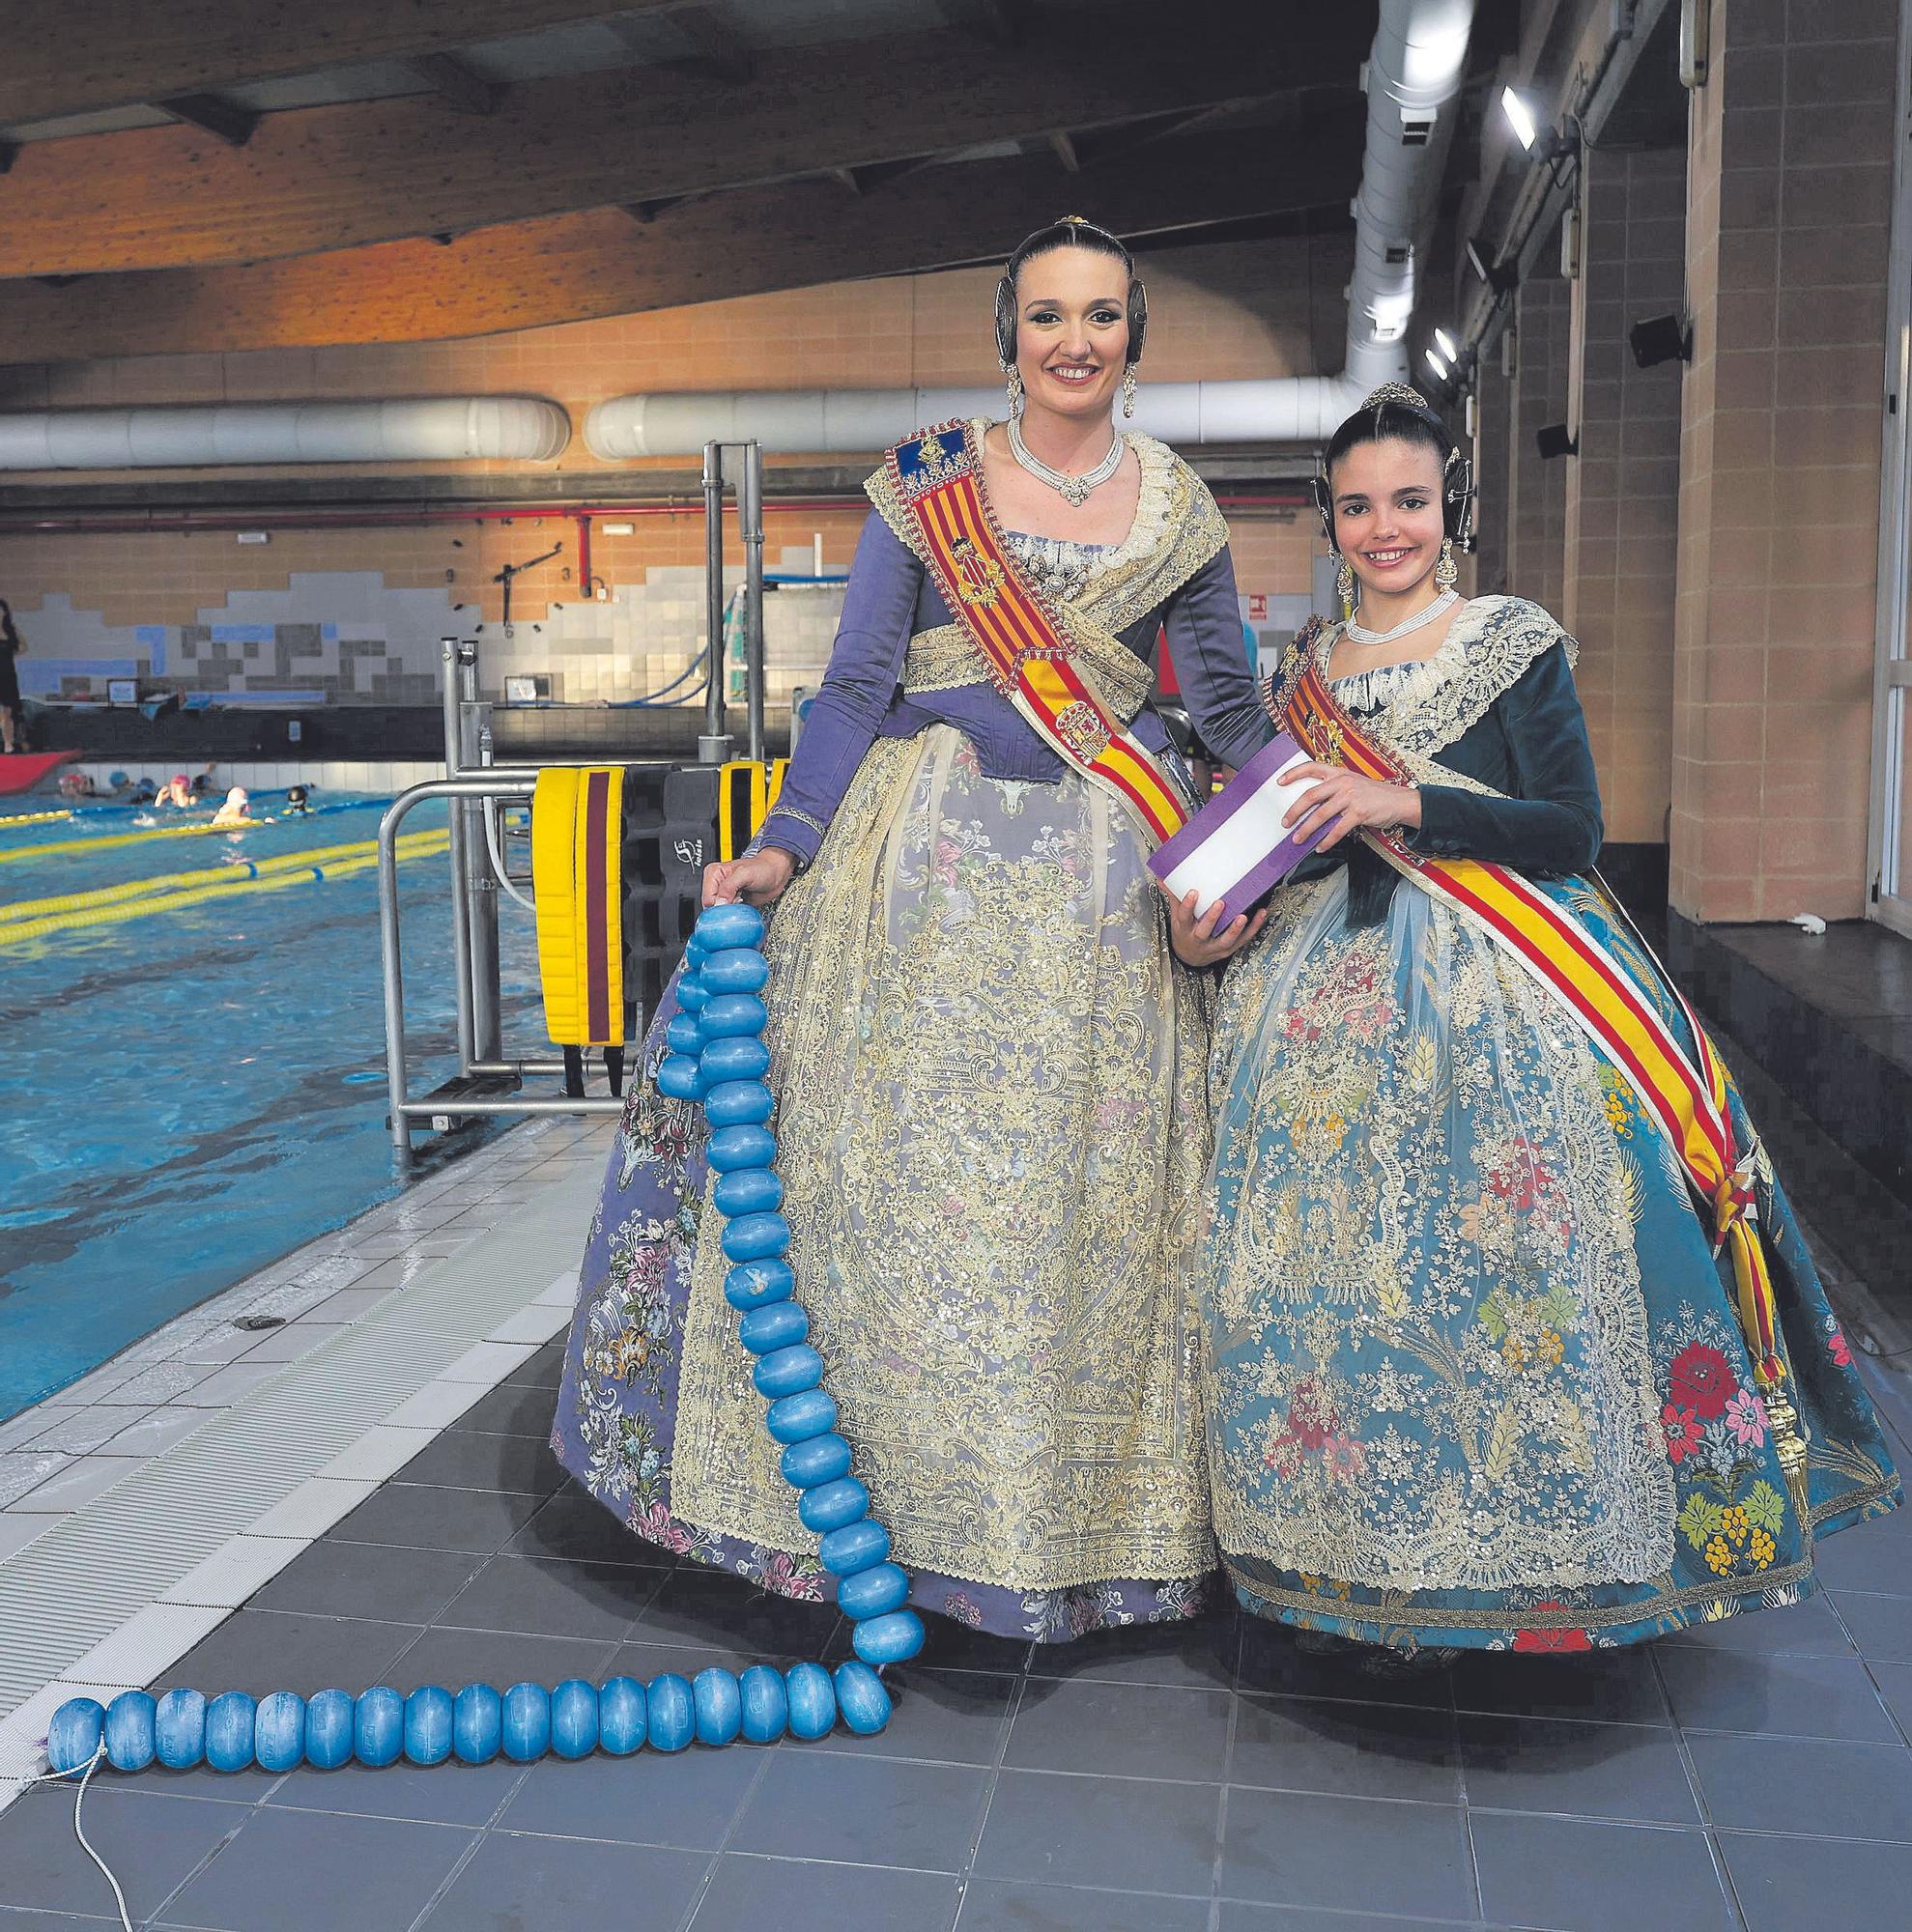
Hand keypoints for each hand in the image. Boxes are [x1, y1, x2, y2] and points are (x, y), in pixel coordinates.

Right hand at [703, 847, 795, 906]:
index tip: (733, 901)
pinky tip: (744, 905)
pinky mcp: (732, 903)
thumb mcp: (744, 874)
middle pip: (712, 908)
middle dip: (725, 909)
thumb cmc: (763, 868)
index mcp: (713, 873)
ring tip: (743, 900)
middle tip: (740, 900)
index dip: (719, 904)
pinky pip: (729, 915)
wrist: (776, 873)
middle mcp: (716, 884)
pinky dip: (736, 914)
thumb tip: (719, 902)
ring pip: (719, 913)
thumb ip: (729, 887)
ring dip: (731, 912)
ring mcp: (724, 895)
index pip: (707, 898)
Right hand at [1155, 880, 1266, 966]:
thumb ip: (1173, 896)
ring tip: (1243, 916)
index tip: (1193, 892)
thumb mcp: (1176, 916)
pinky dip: (1253, 928)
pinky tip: (1261, 914)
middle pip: (1204, 931)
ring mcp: (1215, 947)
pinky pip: (1243, 940)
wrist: (1190, 957)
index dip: (1188, 905)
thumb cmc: (1184, 932)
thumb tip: (1162, 876)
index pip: (1184, 917)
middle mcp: (1198, 940)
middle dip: (1212, 918)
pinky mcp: (1229, 949)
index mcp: (1184, 929)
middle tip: (1220, 903)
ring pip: (1225, 940)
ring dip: (1234, 929)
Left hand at [1281, 762, 1419, 851]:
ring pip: (1321, 815)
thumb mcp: (1354, 784)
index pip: (1312, 767)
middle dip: (1294, 811)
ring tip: (1298, 839)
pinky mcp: (1359, 812)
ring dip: (1307, 829)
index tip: (1279, 781)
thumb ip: (1334, 790)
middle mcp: (1343, 782)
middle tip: (1285, 823)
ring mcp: (1351, 797)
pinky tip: (1320, 846)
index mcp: (1339, 773)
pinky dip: (1327, 840)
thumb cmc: (1375, 795)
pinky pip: (1337, 829)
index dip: (1293, 773)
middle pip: (1310, 795)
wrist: (1400, 801)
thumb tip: (1311, 808)